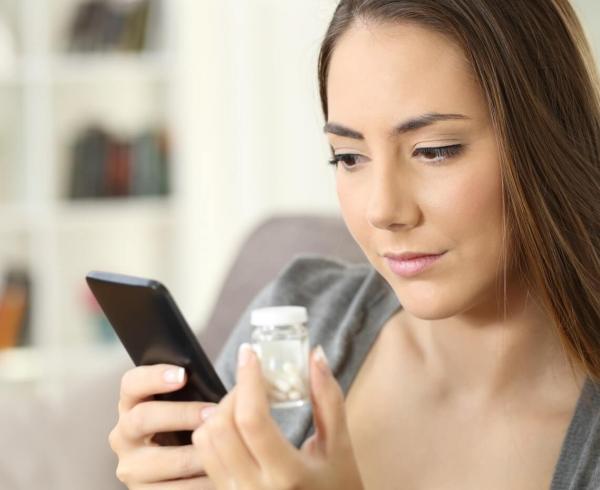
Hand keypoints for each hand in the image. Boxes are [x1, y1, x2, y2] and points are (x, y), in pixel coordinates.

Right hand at [109, 364, 216, 488]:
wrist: (178, 468)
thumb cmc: (186, 426)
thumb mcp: (182, 405)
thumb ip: (192, 393)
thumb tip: (225, 383)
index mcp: (131, 404)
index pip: (132, 383)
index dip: (155, 376)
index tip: (183, 374)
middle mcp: (124, 435)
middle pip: (143, 418)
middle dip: (182, 414)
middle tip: (213, 414)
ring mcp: (130, 467)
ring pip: (161, 460)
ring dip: (196, 454)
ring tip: (224, 448)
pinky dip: (199, 482)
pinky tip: (219, 472)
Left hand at [192, 344, 363, 489]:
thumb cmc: (338, 488)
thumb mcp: (340, 447)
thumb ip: (328, 399)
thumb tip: (316, 355)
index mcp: (287, 475)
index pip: (252, 420)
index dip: (247, 380)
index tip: (251, 353)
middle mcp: (254, 489)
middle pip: (221, 426)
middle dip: (234, 393)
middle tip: (254, 381)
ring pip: (205, 441)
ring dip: (220, 411)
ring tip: (245, 402)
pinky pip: (205, 457)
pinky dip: (214, 431)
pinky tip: (237, 426)